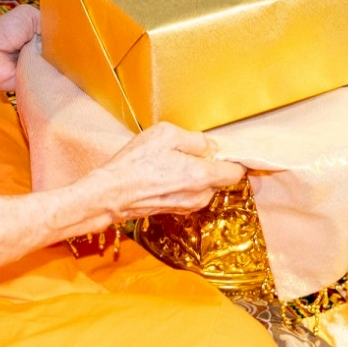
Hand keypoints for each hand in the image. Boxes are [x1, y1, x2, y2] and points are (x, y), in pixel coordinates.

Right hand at [93, 123, 244, 220]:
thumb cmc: (136, 163)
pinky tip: (164, 174)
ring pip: (204, 186)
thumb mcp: (166, 135)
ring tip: (171, 161)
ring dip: (196, 174)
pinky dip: (184, 183)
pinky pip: (190, 193)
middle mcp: (199, 196)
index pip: (236, 172)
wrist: (111, 194)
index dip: (236, 159)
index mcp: (202, 176)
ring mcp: (187, 206)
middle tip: (189, 151)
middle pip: (219, 178)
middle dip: (211, 164)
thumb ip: (195, 140)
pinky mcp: (175, 210)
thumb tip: (209, 146)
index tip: (231, 150)